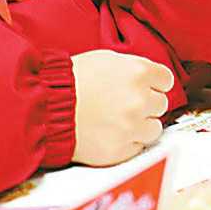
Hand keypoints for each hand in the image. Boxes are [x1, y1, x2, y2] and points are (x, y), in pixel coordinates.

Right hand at [70, 50, 172, 165]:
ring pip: (154, 128)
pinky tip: (110, 132)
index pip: (166, 81)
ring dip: (140, 125)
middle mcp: (140, 99)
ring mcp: (131, 127)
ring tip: (118, 121)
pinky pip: (137, 147)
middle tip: (123, 104)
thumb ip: (133, 68)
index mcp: (139, 72)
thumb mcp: (106, 60)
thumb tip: (151, 79)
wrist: (44, 107)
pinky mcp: (120, 149)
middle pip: (161, 104)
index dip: (153, 84)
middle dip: (146, 104)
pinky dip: (127, 142)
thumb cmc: (71, 80)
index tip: (144, 88)